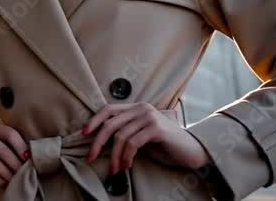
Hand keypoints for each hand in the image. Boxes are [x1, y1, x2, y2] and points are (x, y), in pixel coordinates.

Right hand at [0, 120, 29, 187]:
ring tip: (16, 180)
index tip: (29, 159)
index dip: (21, 147)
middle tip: (25, 174)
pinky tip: (4, 182)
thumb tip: (32, 156)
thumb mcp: (2, 141)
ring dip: (8, 174)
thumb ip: (14, 144)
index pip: (10, 134)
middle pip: (3, 150)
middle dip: (16, 164)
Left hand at [83, 103, 209, 173]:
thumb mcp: (141, 135)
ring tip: (114, 168)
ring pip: (121, 136)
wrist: (191, 150)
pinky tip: (126, 165)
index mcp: (136, 107)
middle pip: (110, 124)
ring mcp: (149, 117)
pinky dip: (126, 156)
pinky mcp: (156, 129)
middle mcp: (142, 108)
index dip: (94, 121)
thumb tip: (101, 142)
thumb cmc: (165, 145)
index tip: (83, 134)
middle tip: (90, 157)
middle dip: (97, 143)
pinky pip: (133, 143)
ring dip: (114, 155)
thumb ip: (125, 132)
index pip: (108, 110)